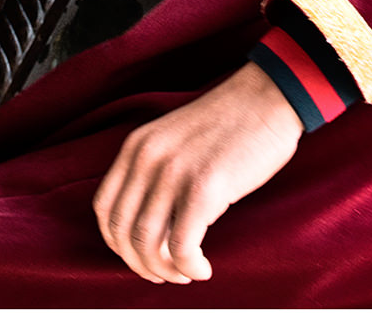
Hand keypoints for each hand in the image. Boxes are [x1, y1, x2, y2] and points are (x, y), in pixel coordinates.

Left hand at [93, 62, 301, 282]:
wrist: (267, 97)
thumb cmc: (230, 123)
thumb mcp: (174, 140)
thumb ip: (156, 173)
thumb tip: (153, 226)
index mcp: (136, 146)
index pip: (104, 208)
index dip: (117, 242)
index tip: (137, 255)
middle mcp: (147, 159)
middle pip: (122, 231)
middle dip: (139, 263)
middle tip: (162, 273)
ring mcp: (174, 173)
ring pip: (147, 244)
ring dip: (164, 270)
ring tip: (184, 273)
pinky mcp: (205, 188)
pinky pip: (181, 247)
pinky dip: (189, 267)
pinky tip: (202, 268)